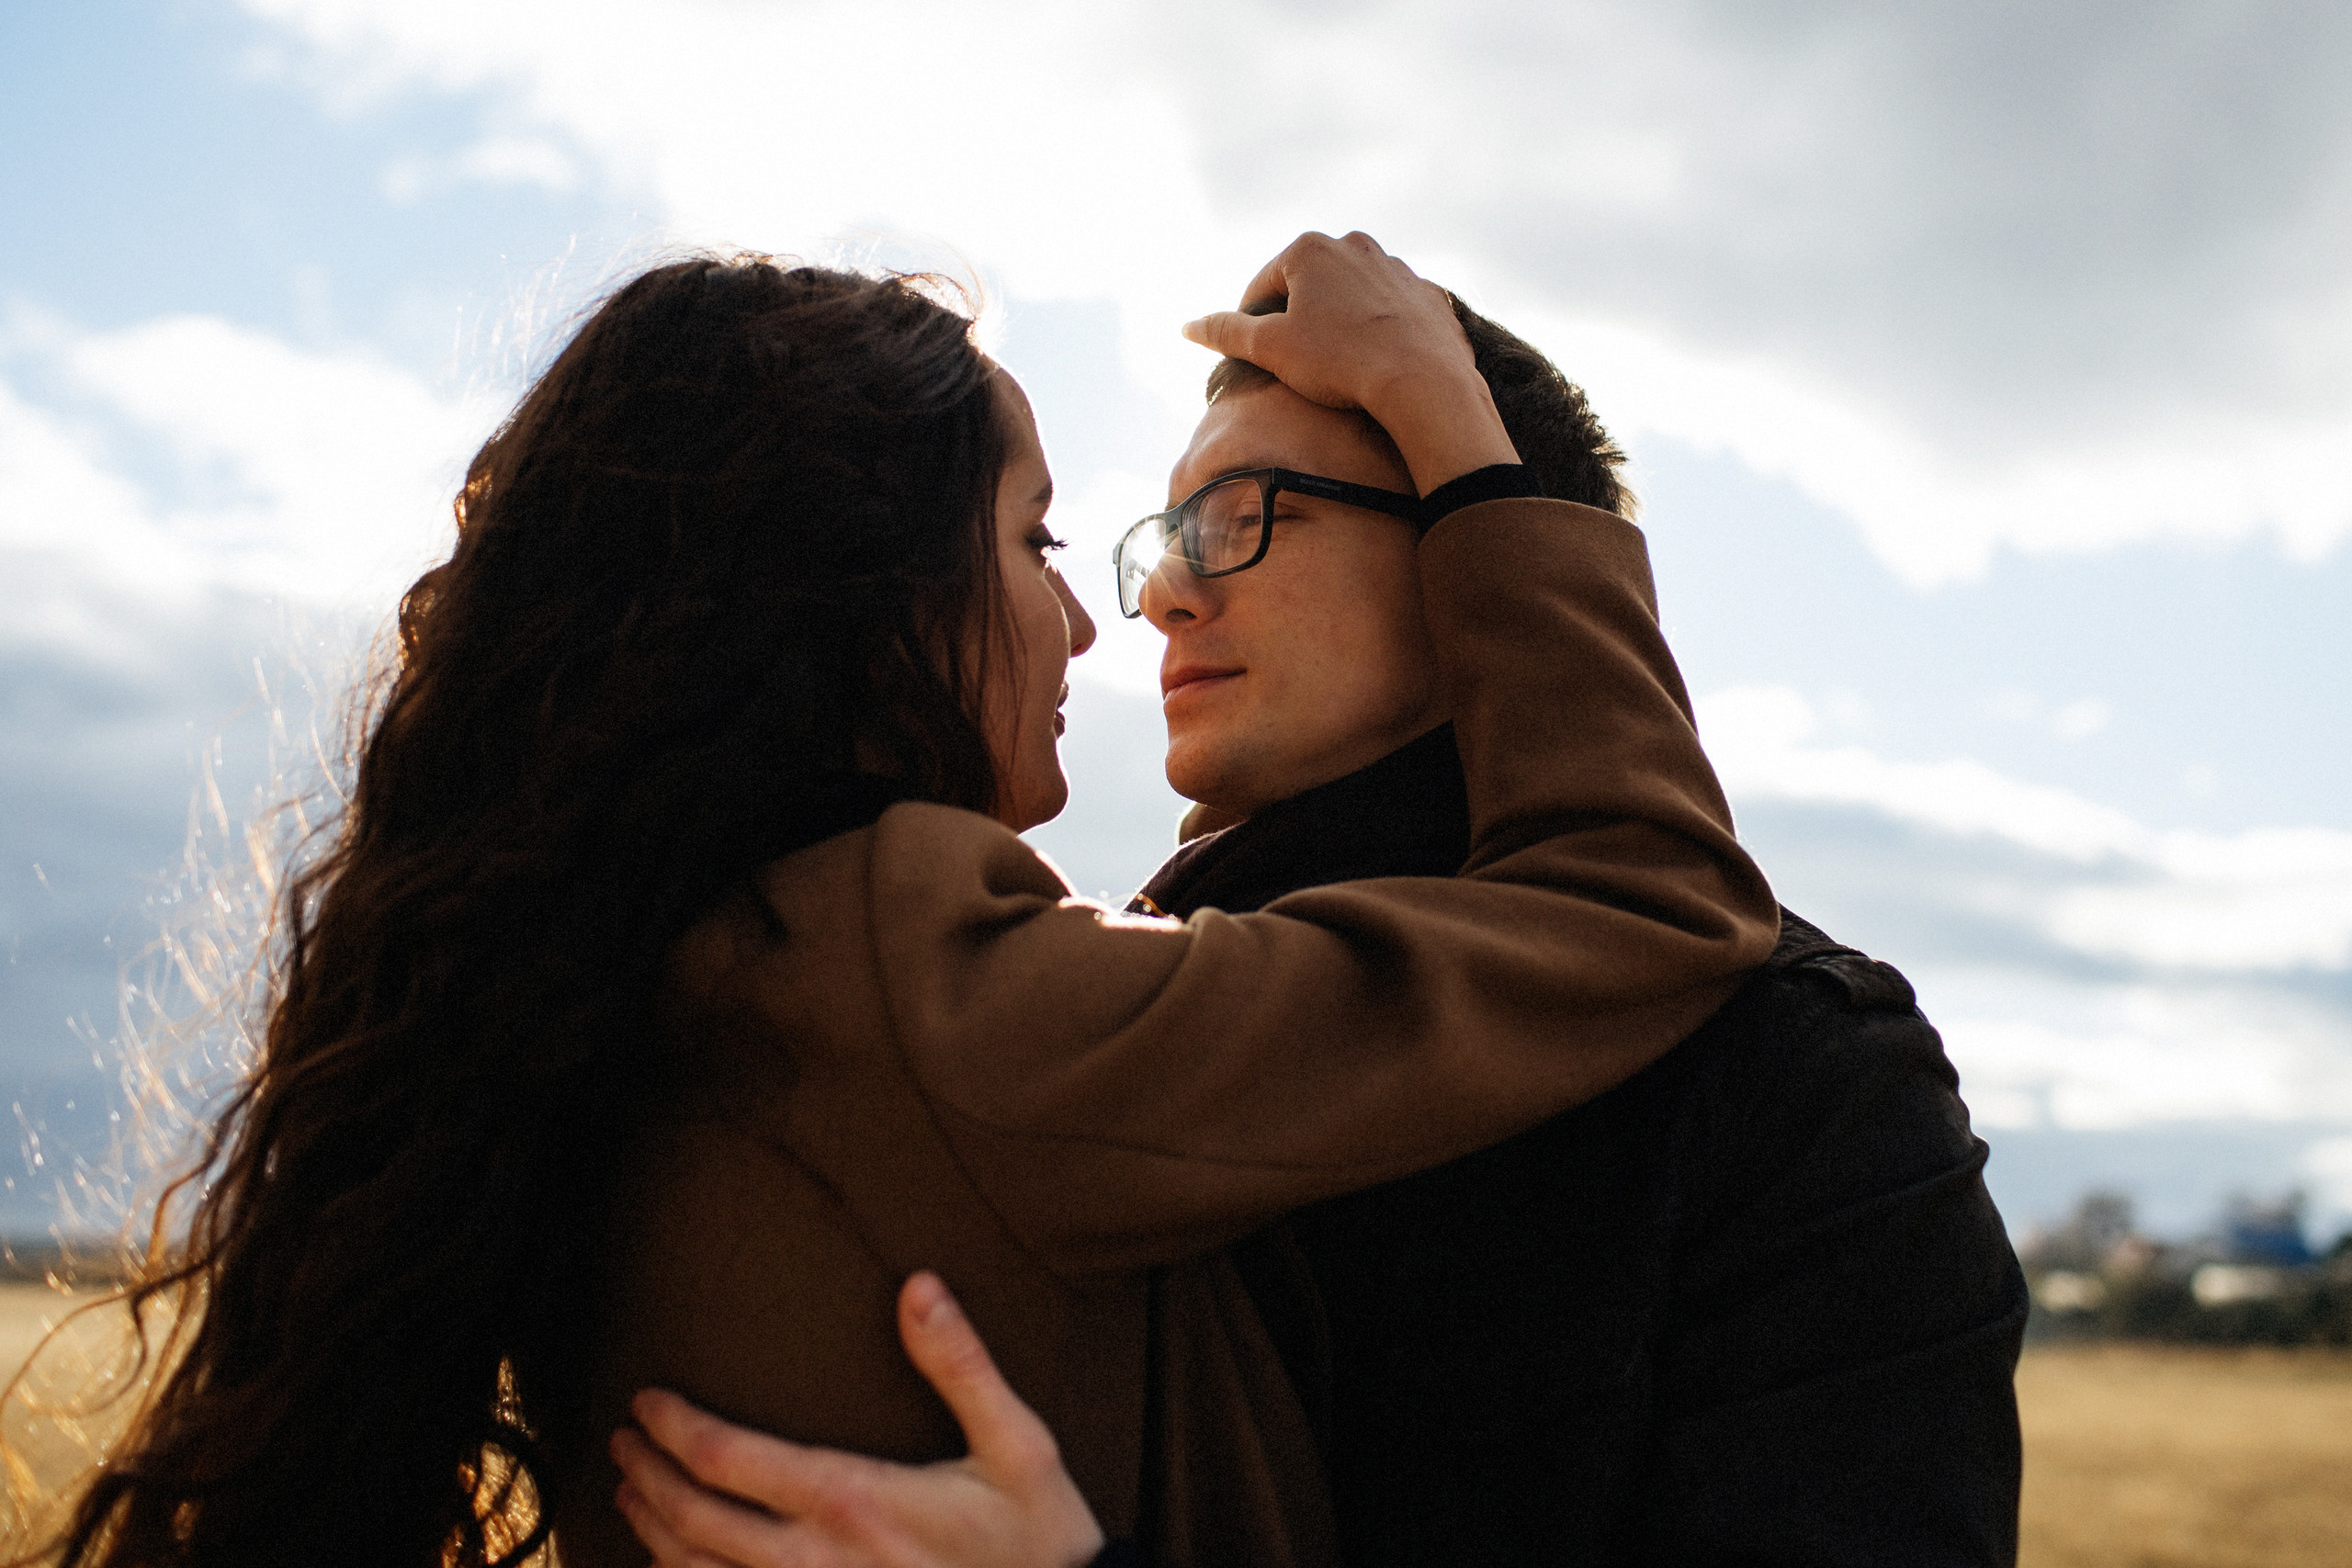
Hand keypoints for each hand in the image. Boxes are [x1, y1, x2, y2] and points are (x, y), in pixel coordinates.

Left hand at [612, 1272, 1106, 1567]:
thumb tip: (920, 1287)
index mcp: (851, 1498)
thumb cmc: (1039, 1541)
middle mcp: (814, 1560)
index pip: (726, 1458)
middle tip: (621, 1441)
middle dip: (645, 1475)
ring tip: (631, 1497)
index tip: (644, 1402)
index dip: (670, 1427)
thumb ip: (960, 1363)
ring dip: (651, 1534)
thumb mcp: (1017, 1444)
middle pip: (691, 1519)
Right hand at [1182, 230, 1518, 494]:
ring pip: (1352, 297)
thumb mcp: (1270, 349)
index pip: (1262, 287)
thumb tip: (1188, 326)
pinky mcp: (1429, 296)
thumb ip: (1226, 332)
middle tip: (1295, 365)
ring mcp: (1397, 268)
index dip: (1251, 325)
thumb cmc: (1340, 362)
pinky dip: (1380, 332)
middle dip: (1298, 321)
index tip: (1254, 358)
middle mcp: (1356, 245)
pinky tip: (1377, 364)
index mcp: (1310, 249)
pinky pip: (1393, 313)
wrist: (1424, 383)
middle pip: (1309, 287)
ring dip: (1339, 324)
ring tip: (1336, 366)